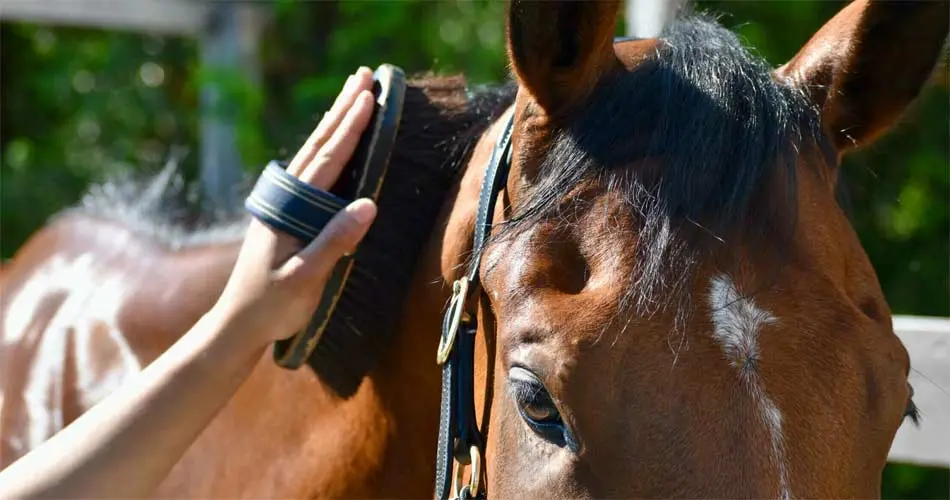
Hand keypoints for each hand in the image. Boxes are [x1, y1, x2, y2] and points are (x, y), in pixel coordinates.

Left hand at [213, 67, 377, 346]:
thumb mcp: (306, 278)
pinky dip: (328, 149)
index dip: (350, 127)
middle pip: (318, 145)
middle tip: (365, 75)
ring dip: (335, 123)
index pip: (326, 159)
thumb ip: (334, 242)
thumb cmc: (273, 305)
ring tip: (353, 96)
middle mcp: (285, 198)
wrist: (239, 324)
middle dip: (343, 109)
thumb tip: (369, 203)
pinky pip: (312, 172)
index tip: (370, 96)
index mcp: (289, 208)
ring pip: (313, 154)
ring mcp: (285, 205)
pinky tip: (335, 143)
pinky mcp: (288, 216)